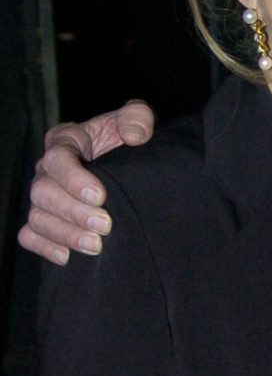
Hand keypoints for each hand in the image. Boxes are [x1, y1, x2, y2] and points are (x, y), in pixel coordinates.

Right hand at [18, 101, 154, 264]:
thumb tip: (134, 136)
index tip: (100, 196)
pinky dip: (45, 248)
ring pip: (37, 217)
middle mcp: (47, 169)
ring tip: (95, 246)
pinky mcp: (44, 220)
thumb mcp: (137, 120)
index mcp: (65, 140)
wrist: (128, 166)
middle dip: (73, 212)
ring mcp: (43, 197)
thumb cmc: (128, 139)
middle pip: (42, 192)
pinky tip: (68, 257)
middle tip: (105, 226)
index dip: (74, 179)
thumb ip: (138, 117)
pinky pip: (30, 236)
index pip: (57, 158)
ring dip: (64, 235)